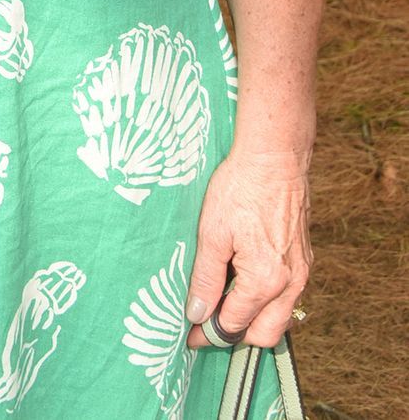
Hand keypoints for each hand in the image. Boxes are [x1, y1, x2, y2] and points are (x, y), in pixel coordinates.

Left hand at [185, 149, 311, 349]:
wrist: (275, 158)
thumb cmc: (241, 188)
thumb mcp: (212, 232)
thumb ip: (205, 277)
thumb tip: (197, 313)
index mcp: (265, 281)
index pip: (234, 324)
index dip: (209, 333)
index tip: (190, 336)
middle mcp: (290, 284)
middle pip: (265, 334)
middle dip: (236, 336)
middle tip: (208, 323)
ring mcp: (301, 273)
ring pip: (280, 318)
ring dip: (254, 320)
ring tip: (224, 304)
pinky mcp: (304, 260)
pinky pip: (289, 297)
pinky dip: (268, 302)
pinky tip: (246, 284)